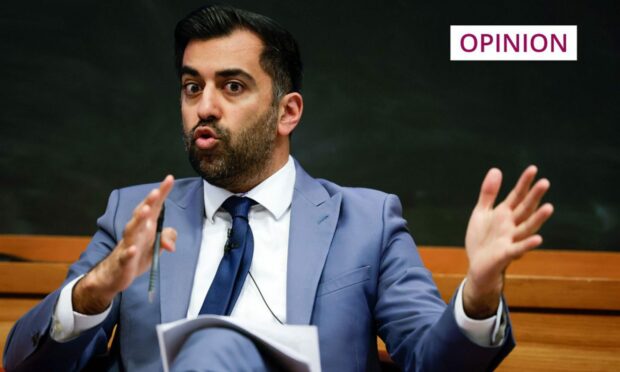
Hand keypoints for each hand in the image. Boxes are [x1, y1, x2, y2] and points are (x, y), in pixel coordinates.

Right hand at [73, 175, 177, 313]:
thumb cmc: (138, 255)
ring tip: (145, 210)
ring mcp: (128, 245)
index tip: (170, 178)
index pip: (155, 206)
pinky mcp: (123, 262)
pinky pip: (126, 256)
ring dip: (138, 220)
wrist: (114, 275)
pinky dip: (130, 252)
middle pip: (142, 215)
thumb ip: (168, 238)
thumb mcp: (157, 246)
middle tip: (156, 192)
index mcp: (147, 226)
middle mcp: (137, 232)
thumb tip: (171, 244)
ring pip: (132, 231)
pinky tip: (134, 249)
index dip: (162, 192)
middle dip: (148, 203)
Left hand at [463, 166, 552, 317]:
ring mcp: (510, 239)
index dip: (524, 183)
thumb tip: (496, 169)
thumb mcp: (481, 212)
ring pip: (527, 227)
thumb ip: (489, 193)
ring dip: (538, 219)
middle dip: (534, 197)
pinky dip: (528, 244)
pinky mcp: (506, 253)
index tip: (533, 169)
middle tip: (545, 182)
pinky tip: (539, 239)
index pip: (517, 195)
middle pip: (525, 209)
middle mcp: (511, 225)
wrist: (477, 265)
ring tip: (549, 207)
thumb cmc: (482, 239)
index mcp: (504, 214)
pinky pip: (519, 248)